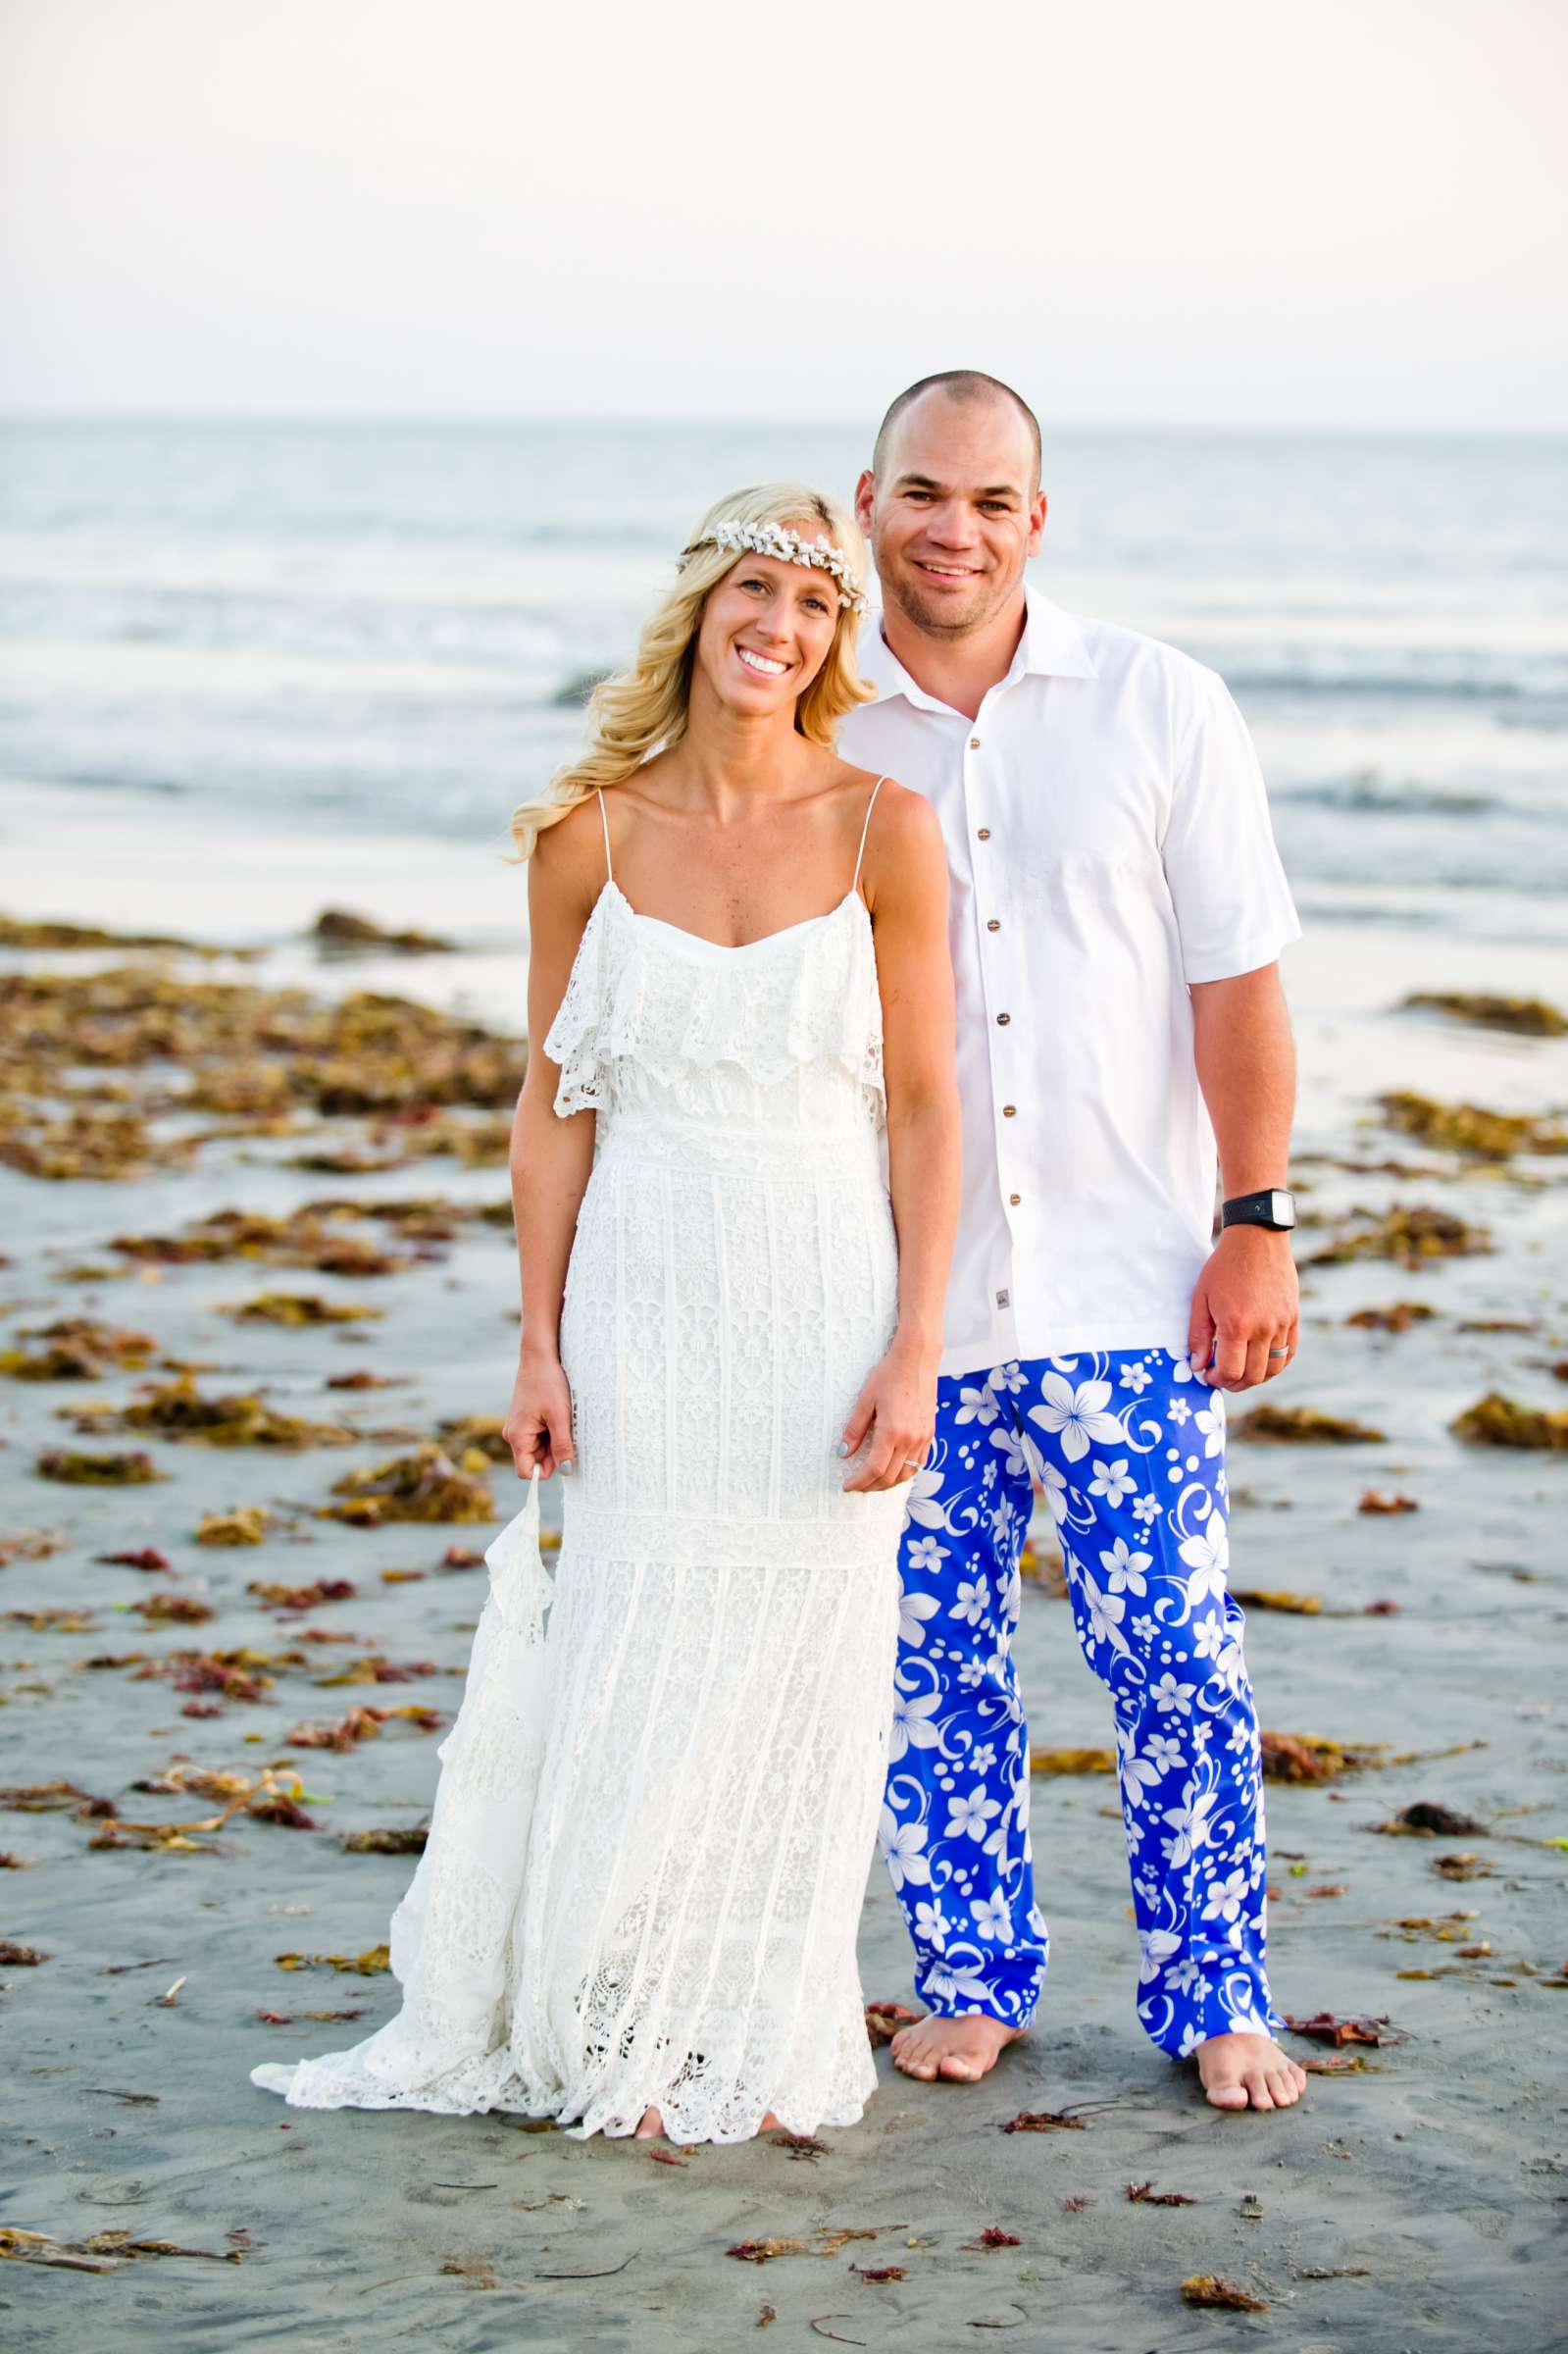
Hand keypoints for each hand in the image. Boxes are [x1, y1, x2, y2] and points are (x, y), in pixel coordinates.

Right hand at [502, 1351, 575, 1477]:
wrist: (540, 1357)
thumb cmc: (548, 1384)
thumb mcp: (560, 1417)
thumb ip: (562, 1446)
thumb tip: (566, 1470)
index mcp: (517, 1436)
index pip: (526, 1471)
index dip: (545, 1470)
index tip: (563, 1456)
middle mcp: (514, 1434)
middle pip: (534, 1460)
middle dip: (553, 1453)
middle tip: (567, 1432)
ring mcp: (519, 1427)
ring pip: (539, 1448)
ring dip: (554, 1441)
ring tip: (563, 1421)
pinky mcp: (526, 1420)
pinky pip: (540, 1436)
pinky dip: (552, 1431)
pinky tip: (559, 1417)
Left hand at [840, 1337, 936, 1492]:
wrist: (917, 1359)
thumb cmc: (889, 1375)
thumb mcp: (865, 1400)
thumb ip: (855, 1429)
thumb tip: (843, 1452)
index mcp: (892, 1431)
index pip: (874, 1469)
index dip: (859, 1482)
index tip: (847, 1485)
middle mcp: (910, 1438)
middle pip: (890, 1477)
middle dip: (871, 1486)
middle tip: (857, 1486)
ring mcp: (923, 1437)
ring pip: (907, 1474)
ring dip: (889, 1483)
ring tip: (873, 1482)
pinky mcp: (930, 1433)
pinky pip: (919, 1463)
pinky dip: (905, 1472)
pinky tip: (894, 1469)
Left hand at [1188, 1224, 1299, 1390]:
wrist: (1257, 1239)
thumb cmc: (1224, 1267)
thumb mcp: (1201, 1298)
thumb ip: (1198, 1335)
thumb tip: (1198, 1366)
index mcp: (1237, 1325)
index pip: (1231, 1372)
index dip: (1218, 1380)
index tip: (1208, 1375)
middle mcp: (1264, 1328)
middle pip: (1253, 1376)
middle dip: (1235, 1383)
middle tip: (1222, 1377)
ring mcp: (1282, 1324)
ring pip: (1274, 1369)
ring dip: (1256, 1377)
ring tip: (1241, 1370)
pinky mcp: (1293, 1318)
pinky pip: (1289, 1353)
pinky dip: (1276, 1363)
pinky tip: (1261, 1360)